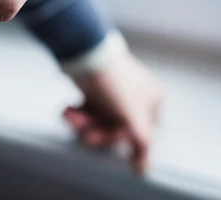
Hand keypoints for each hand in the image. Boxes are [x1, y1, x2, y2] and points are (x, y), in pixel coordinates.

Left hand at [63, 52, 162, 172]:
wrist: (84, 53)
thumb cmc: (114, 84)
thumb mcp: (134, 118)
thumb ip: (142, 145)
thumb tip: (143, 168)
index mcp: (152, 100)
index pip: (141, 134)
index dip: (123, 139)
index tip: (110, 139)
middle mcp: (135, 96)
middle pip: (115, 129)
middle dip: (97, 132)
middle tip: (86, 134)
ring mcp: (112, 92)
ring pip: (98, 120)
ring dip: (83, 124)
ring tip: (70, 117)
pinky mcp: (93, 88)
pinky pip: (86, 110)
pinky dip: (76, 113)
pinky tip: (67, 110)